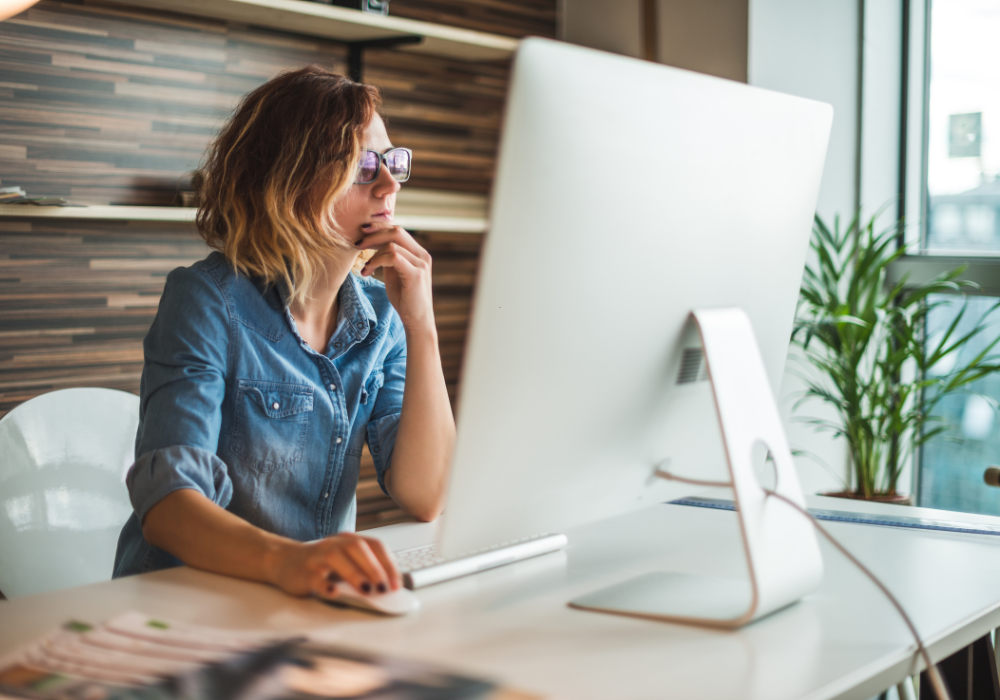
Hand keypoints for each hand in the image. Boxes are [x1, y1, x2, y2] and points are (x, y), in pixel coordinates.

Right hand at [270, 532, 401, 599]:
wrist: (284, 561)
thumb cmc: (320, 563)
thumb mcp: (344, 561)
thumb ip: (363, 569)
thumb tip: (387, 587)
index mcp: (348, 540)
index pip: (374, 545)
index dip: (388, 563)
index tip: (396, 583)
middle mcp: (334, 544)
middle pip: (357, 548)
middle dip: (374, 568)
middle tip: (384, 587)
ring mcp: (317, 556)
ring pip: (336, 558)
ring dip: (354, 574)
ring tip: (367, 590)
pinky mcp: (303, 572)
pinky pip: (315, 577)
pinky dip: (325, 585)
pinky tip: (334, 593)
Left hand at [355, 224, 433, 331]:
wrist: (417, 321)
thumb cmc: (405, 299)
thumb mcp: (395, 273)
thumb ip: (389, 258)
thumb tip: (374, 244)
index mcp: (418, 253)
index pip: (398, 230)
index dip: (379, 228)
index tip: (362, 233)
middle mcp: (422, 255)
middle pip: (396, 231)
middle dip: (374, 234)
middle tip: (357, 243)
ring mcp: (421, 264)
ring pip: (392, 244)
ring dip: (372, 253)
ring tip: (365, 266)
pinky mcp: (416, 274)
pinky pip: (393, 257)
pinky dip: (377, 261)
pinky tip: (369, 270)